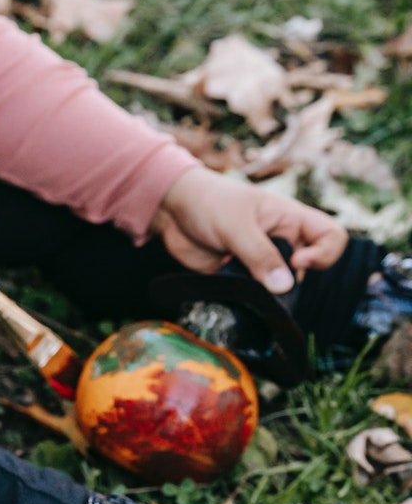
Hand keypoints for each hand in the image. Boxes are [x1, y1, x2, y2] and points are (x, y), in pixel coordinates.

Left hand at [149, 166, 346, 294]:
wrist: (172, 210)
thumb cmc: (209, 202)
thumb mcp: (237, 225)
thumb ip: (259, 255)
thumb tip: (285, 287)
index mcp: (291, 220)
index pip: (331, 237)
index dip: (323, 253)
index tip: (298, 261)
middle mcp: (282, 242)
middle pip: (306, 270)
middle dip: (290, 282)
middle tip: (263, 284)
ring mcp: (261, 261)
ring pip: (279, 287)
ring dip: (267, 294)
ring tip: (244, 289)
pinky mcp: (240, 277)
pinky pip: (254, 295)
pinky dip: (248, 300)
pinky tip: (234, 297)